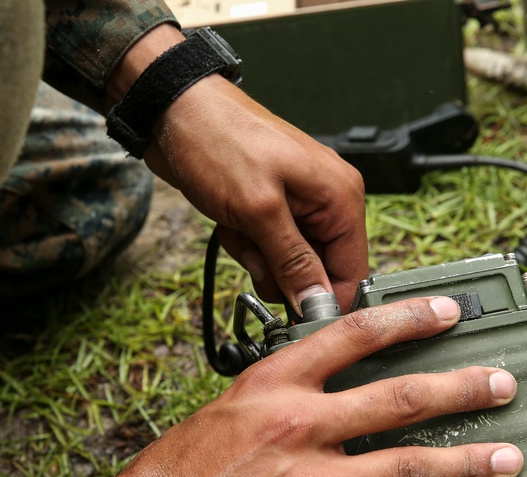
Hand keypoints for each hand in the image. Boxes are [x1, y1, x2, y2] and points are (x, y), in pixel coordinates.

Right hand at [52, 297, 521, 476]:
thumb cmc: (175, 475)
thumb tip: (322, 390)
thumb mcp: (225, 411)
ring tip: (507, 458)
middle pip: (398, 400)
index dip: (408, 319)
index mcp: (273, 386)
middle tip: (502, 385)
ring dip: (467, 463)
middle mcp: (299, 428)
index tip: (448, 312)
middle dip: (460, 389)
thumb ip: (279, 396)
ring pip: (407, 469)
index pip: (353, 336)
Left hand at [107, 25, 367, 313]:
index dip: (323, 300)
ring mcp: (298, 206)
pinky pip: (266, 250)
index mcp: (339, 196)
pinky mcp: (270, 210)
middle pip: (318, 272)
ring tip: (238, 224)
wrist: (173, 112)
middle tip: (254, 246)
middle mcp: (326, 201)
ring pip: (287, 266)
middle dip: (280, 271)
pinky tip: (230, 220)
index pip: (353, 272)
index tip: (291, 312)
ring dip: (256, 257)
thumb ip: (293, 261)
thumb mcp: (259, 209)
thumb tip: (317, 303)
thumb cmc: (218, 141)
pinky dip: (244, 244)